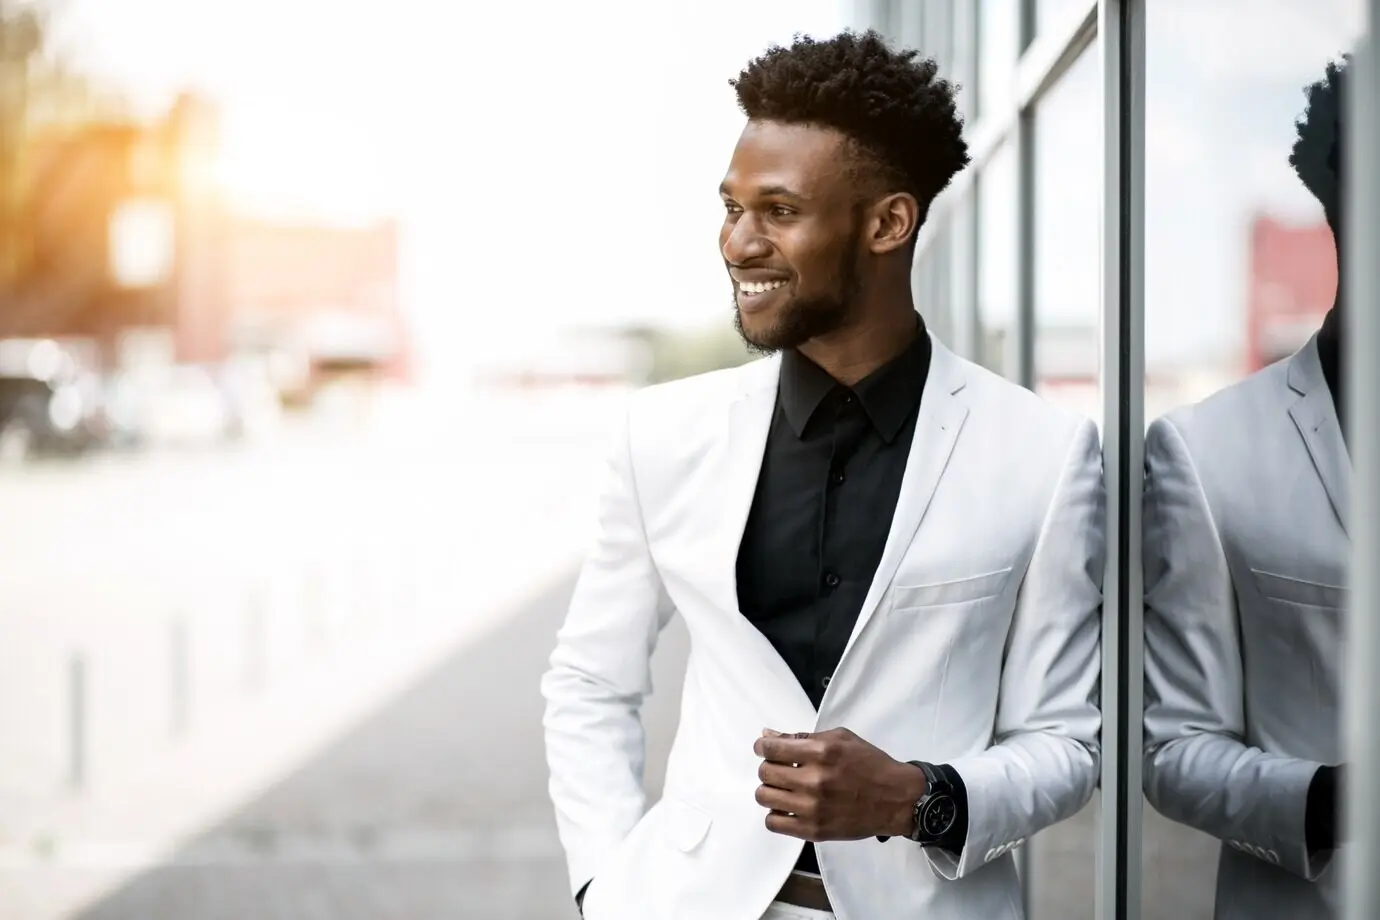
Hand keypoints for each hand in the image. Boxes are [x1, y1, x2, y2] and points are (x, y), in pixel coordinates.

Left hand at [752, 727, 926, 840]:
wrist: (896, 799)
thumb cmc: (869, 764)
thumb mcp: (840, 738)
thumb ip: (802, 737)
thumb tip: (768, 736)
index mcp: (821, 752)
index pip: (771, 749)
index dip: (762, 747)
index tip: (763, 749)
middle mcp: (814, 780)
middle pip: (765, 773)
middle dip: (768, 767)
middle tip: (780, 768)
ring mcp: (813, 808)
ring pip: (764, 797)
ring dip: (770, 789)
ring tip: (784, 788)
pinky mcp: (814, 830)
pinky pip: (774, 824)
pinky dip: (775, 814)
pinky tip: (788, 807)